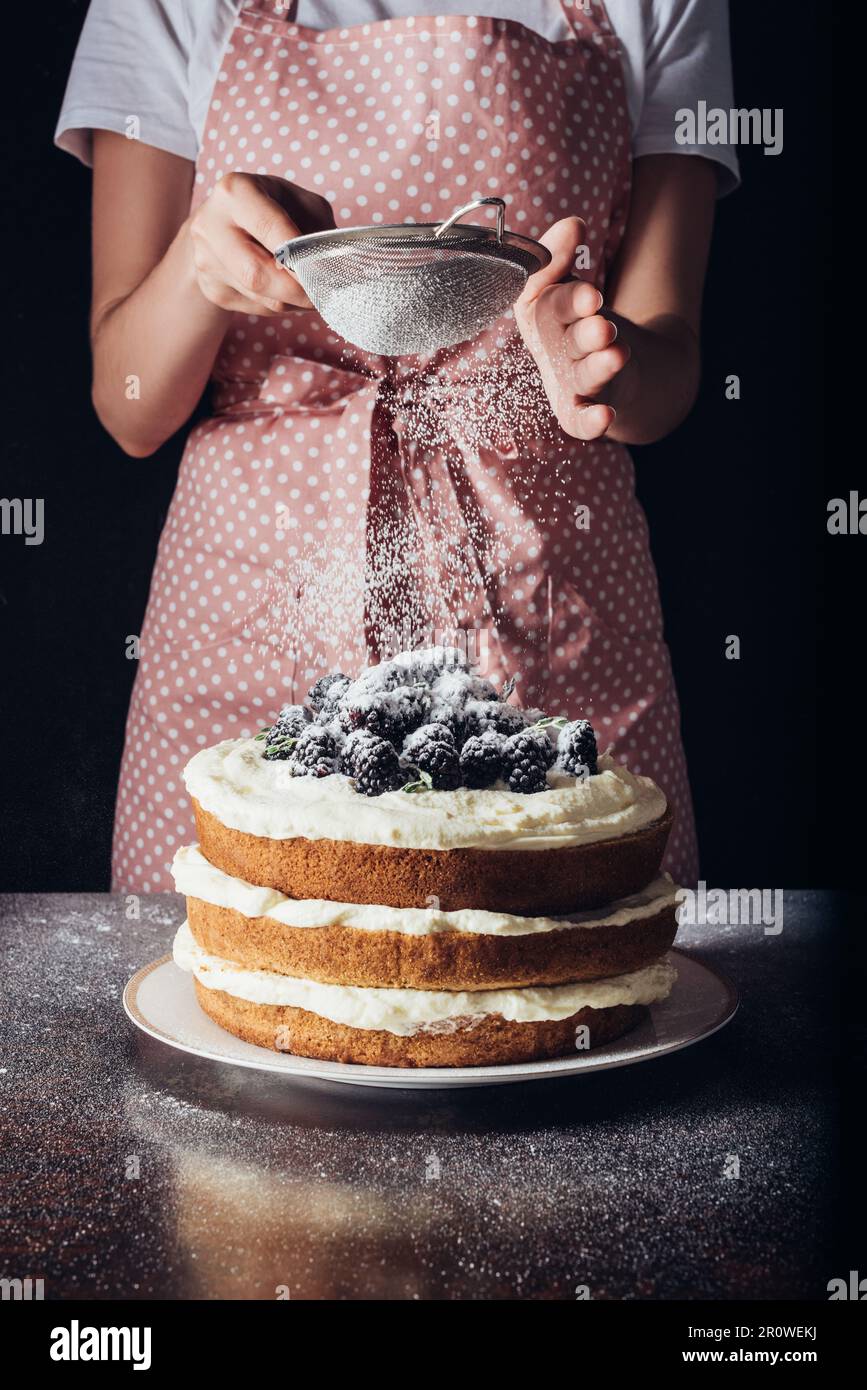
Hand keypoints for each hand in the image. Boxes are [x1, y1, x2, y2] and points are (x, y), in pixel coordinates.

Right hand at [189, 172, 334, 314]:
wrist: (220, 222)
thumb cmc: (269, 207)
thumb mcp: (298, 201)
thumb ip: (317, 228)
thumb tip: (333, 270)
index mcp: (235, 193)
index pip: (270, 228)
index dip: (299, 256)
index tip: (325, 274)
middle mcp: (211, 226)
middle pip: (257, 274)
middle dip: (298, 291)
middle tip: (324, 295)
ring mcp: (207, 261)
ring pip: (260, 297)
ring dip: (294, 302)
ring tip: (312, 292)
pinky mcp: (211, 288)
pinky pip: (256, 308)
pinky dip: (281, 305)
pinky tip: (287, 291)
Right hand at [514, 216, 630, 438]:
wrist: (608, 363)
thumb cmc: (576, 319)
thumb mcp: (566, 285)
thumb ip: (561, 256)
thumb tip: (574, 224)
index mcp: (542, 316)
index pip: (548, 303)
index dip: (569, 299)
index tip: (593, 293)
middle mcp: (553, 350)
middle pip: (568, 339)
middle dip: (584, 330)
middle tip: (601, 321)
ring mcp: (569, 382)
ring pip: (583, 375)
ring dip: (598, 365)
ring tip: (616, 352)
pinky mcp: (582, 411)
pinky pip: (582, 421)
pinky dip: (591, 421)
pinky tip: (605, 417)